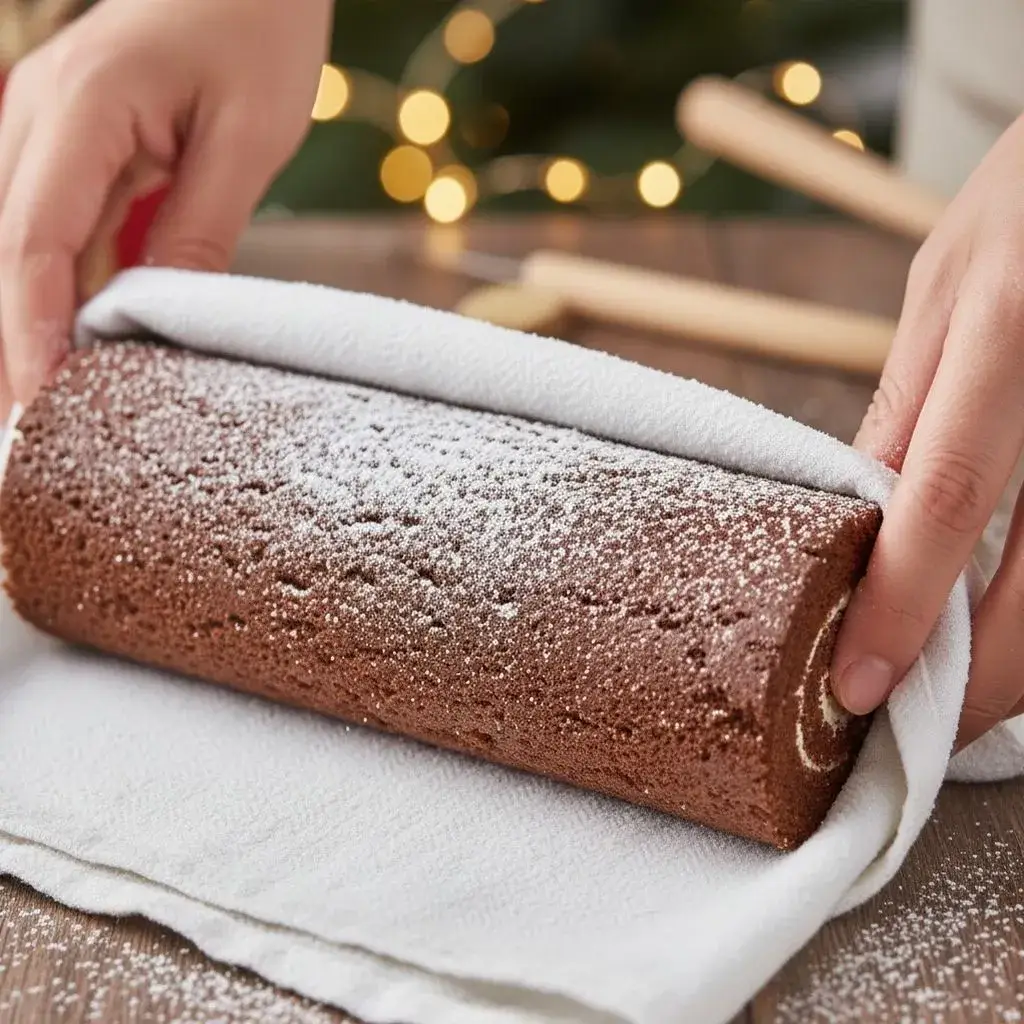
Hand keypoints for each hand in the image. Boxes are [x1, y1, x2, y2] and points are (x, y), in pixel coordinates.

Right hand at [0, 0, 332, 416]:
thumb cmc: (257, 30)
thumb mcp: (248, 138)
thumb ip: (200, 226)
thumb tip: (164, 315)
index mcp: (83, 109)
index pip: (34, 241)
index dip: (28, 329)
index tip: (34, 402)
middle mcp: (41, 118)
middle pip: (12, 251)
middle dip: (18, 341)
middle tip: (32, 430)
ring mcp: (49, 131)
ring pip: (26, 246)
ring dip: (38, 322)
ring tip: (55, 406)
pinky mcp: (74, 147)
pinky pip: (59, 231)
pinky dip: (68, 289)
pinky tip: (87, 345)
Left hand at [830, 113, 1023, 749]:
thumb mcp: (946, 284)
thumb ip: (911, 404)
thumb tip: (864, 514)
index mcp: (1005, 332)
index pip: (943, 501)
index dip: (902, 609)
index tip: (859, 689)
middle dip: (988, 677)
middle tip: (930, 727)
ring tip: (977, 689)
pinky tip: (1018, 618)